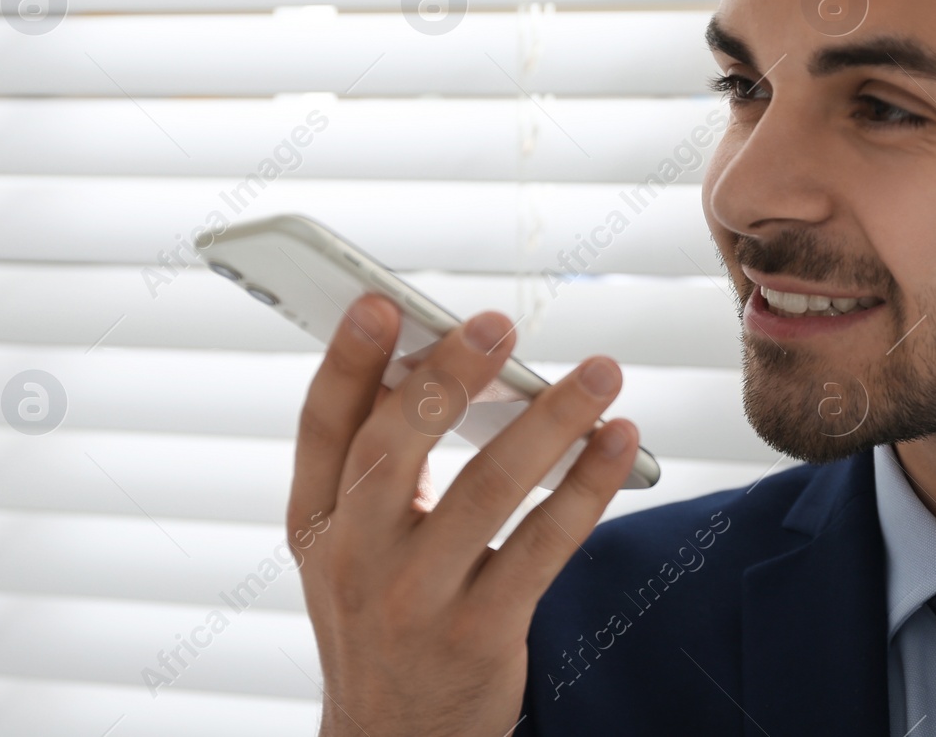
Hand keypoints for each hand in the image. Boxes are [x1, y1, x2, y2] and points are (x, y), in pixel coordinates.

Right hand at [288, 293, 639, 736]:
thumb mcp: (352, 552)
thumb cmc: (383, 622)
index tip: (382, 302)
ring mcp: (416, 599)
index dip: (347, 361)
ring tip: (599, 372)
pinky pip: (543, 544)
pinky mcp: (480, 633)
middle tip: (498, 324)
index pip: (321, 427)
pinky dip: (587, 485)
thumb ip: (377, 470)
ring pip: (487, 487)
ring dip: (550, 420)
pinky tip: (617, 442)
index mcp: (317, 525)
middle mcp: (356, 558)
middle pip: (396, 446)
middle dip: (448, 377)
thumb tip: (436, 365)